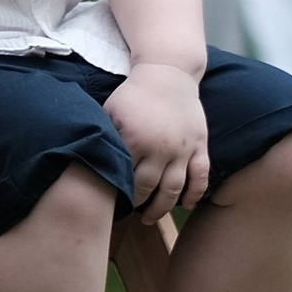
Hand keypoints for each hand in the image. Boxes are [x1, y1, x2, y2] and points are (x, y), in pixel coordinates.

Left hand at [108, 61, 209, 223]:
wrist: (168, 73)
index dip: (117, 193)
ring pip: (174, 188)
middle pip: (148, 188)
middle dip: (137, 205)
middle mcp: (160, 147)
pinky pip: (201, 175)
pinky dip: (196, 193)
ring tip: (150, 218)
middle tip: (129, 214)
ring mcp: (182, 148)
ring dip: (162, 208)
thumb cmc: (134, 94)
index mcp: (135, 138)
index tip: (110, 204)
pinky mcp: (199, 144)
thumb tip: (90, 163)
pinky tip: (187, 204)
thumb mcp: (111, 111)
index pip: (124, 176)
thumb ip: (105, 137)